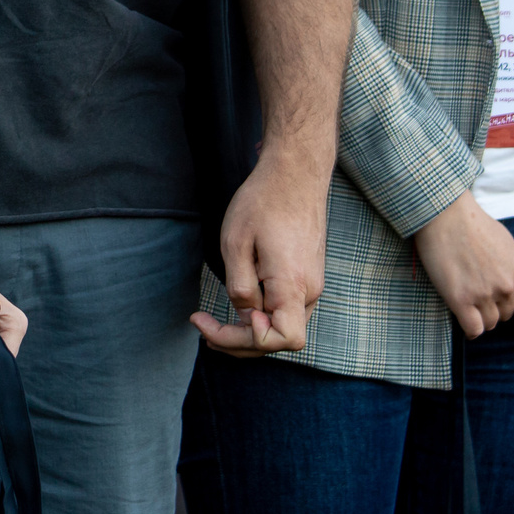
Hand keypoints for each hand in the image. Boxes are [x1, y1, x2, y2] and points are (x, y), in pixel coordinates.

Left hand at [194, 151, 326, 355]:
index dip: (249, 339)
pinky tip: (239, 303)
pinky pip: (286, 308)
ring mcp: (312, 283)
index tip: (217, 319)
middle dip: (239, 340)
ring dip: (249, 330)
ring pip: (283, 326)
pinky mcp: (307, 275)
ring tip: (213, 322)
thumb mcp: (236, 244)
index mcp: (293, 284)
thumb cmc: (264, 201)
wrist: (295, 173)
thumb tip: (246, 315)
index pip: (283, 339)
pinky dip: (262, 314)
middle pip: (280, 339)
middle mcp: (309, 290)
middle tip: (202, 326)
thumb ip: (240, 286)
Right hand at [413, 192, 513, 338]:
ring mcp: (484, 294)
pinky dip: (469, 327)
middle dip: (498, 307)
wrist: (444, 215)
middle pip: (509, 316)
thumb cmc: (477, 225)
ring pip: (491, 323)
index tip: (505, 297)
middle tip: (482, 291)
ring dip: (481, 315)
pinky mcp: (461, 300)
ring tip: (471, 299)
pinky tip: (464, 315)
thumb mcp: (510, 244)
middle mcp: (507, 286)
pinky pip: (473, 329)